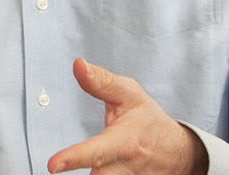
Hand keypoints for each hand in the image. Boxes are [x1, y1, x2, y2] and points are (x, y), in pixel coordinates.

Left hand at [46, 59, 207, 174]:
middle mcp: (122, 169)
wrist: (177, 153)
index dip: (73, 158)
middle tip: (53, 168)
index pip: (96, 152)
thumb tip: (78, 65)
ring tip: (61, 168)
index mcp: (123, 143)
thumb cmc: (147, 121)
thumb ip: (102, 82)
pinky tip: (80, 172)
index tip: (52, 165)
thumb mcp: (131, 96)